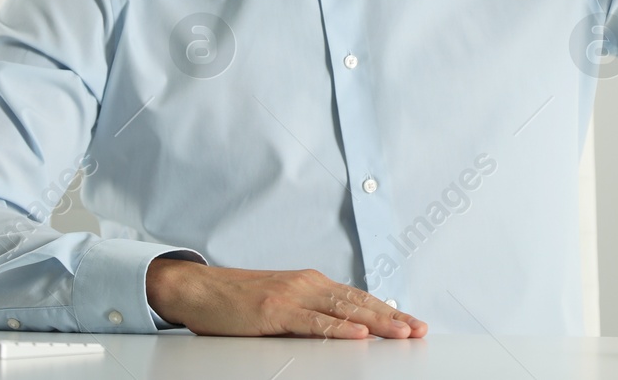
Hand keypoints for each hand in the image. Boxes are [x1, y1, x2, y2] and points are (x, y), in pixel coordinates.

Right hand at [146, 258, 427, 338]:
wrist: (198, 289)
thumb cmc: (237, 300)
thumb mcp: (281, 303)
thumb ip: (309, 312)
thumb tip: (341, 328)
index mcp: (311, 284)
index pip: (358, 298)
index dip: (388, 311)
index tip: (412, 323)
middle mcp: (307, 285)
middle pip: (358, 302)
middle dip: (392, 318)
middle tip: (419, 330)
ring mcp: (292, 296)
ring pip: (343, 310)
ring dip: (376, 322)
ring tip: (401, 332)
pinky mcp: (274, 311)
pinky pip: (312, 321)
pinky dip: (338, 327)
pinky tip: (357, 333)